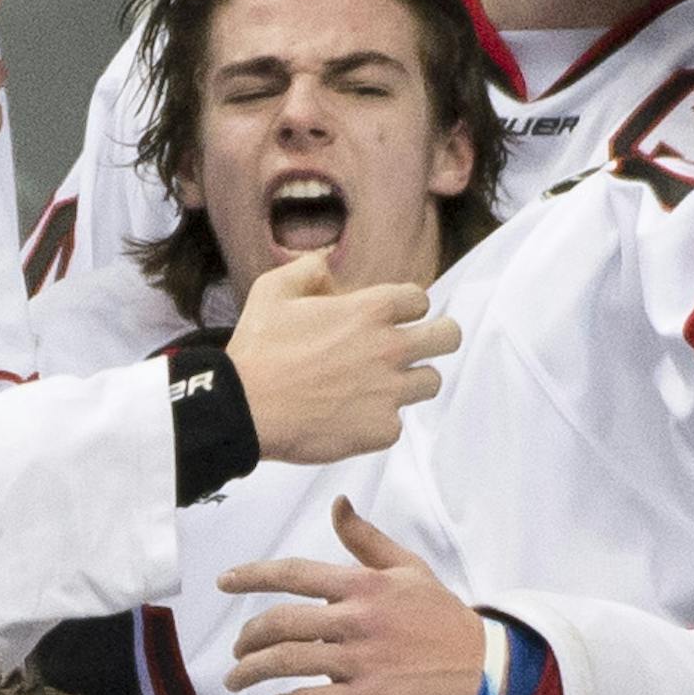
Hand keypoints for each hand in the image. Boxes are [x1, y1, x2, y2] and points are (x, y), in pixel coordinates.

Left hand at [220, 497, 482, 694]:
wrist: (483, 667)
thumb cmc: (443, 618)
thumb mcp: (409, 568)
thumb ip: (365, 539)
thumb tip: (338, 503)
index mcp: (364, 585)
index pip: (294, 574)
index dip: (251, 576)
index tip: (224, 582)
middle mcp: (356, 619)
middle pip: (280, 623)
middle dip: (248, 638)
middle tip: (237, 651)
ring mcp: (360, 661)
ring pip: (287, 662)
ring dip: (251, 672)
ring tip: (237, 680)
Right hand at [228, 256, 459, 466]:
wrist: (245, 409)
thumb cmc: (258, 351)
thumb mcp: (273, 291)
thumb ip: (308, 269)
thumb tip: (325, 265)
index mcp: (370, 310)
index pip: (420, 299)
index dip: (407, 307)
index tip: (394, 317)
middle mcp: (389, 348)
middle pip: (448, 337)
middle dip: (437, 337)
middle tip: (418, 345)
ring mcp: (390, 392)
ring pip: (431, 382)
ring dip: (411, 381)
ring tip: (381, 385)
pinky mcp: (382, 429)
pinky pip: (397, 423)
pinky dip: (378, 420)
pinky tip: (350, 416)